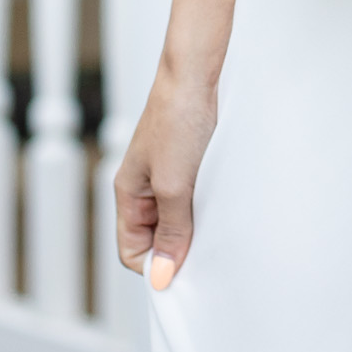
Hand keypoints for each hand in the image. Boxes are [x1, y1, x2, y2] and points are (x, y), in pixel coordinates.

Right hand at [115, 71, 217, 290]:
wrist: (197, 72)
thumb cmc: (178, 121)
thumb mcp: (174, 184)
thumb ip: (170, 231)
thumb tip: (161, 278)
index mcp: (129, 194)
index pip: (132, 251)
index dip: (155, 266)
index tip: (185, 269)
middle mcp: (145, 187)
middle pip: (155, 238)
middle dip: (178, 249)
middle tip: (207, 252)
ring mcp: (168, 173)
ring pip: (178, 218)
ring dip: (195, 226)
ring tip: (216, 225)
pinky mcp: (190, 162)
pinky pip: (194, 197)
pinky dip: (206, 205)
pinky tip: (223, 203)